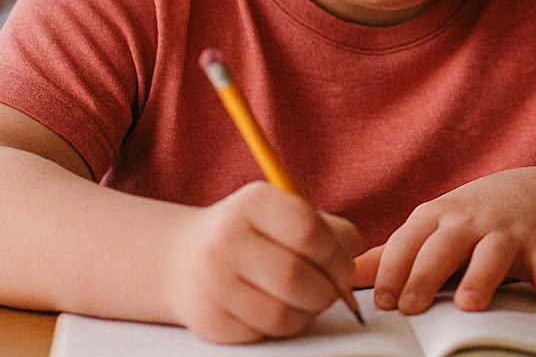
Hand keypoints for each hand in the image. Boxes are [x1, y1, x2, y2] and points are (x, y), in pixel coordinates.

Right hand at [164, 181, 361, 342]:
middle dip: (329, 289)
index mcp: (253, 203)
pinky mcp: (210, 321)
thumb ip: (328, 229)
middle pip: (297, 277)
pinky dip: (286, 325)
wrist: (182, 260)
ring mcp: (212, 283)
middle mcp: (226, 240)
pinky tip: (282, 308)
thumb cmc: (253, 234)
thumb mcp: (285, 213)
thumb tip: (353, 260)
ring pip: (284, 313)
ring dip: (309, 311)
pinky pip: (265, 333)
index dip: (337, 255)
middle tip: (333, 288)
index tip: (343, 264)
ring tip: (309, 298)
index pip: (309, 232)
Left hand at [370, 169, 535, 319]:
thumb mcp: (429, 228)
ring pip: (494, 251)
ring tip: (470, 305)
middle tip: (413, 307)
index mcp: (438, 216)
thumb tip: (339, 276)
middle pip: (446, 244)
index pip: (409, 240)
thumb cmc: (465, 222)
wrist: (528, 193)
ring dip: (482, 277)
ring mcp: (510, 229)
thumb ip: (390, 256)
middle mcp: (473, 219)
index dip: (394, 270)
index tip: (382, 301)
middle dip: (428, 274)